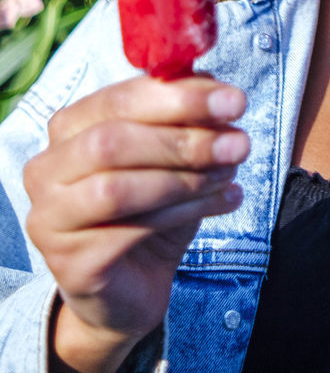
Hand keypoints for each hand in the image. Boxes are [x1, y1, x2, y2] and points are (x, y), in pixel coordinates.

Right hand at [23, 75, 248, 372]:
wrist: (131, 288)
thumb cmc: (150, 207)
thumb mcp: (172, 151)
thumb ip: (184, 114)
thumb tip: (214, 86)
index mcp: (68, 127)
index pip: (120, 98)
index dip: (180, 96)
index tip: (234, 101)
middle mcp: (46, 168)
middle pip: (113, 140)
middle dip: (184, 138)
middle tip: (239, 143)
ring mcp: (49, 218)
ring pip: (119, 188)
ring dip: (186, 178)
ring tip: (231, 174)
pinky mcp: (68, 263)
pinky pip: (130, 231)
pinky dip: (184, 212)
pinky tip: (221, 203)